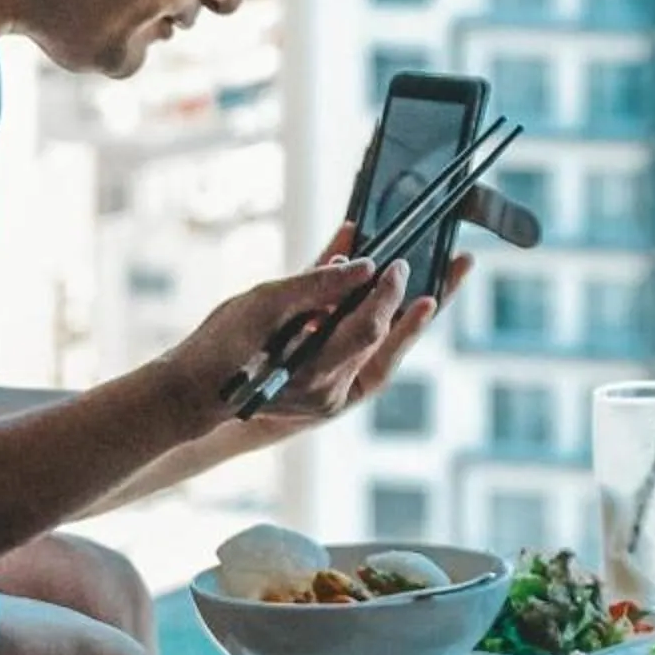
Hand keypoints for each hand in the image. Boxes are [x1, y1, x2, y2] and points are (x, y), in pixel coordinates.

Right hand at [243, 223, 470, 435]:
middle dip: (422, 299)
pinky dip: (392, 322)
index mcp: (311, 375)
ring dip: (419, 312)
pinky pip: (374, 352)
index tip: (398, 261)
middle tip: (455, 262)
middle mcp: (331, 393)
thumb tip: (357, 257)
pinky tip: (411, 293)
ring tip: (451, 274)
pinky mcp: (338, 393)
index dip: (386, 293)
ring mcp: (337, 396)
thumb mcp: (261, 303)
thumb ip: (312, 282)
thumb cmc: (222, 346)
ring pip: (389, 348)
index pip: (365, 330)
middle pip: (388, 341)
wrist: (198, 396)